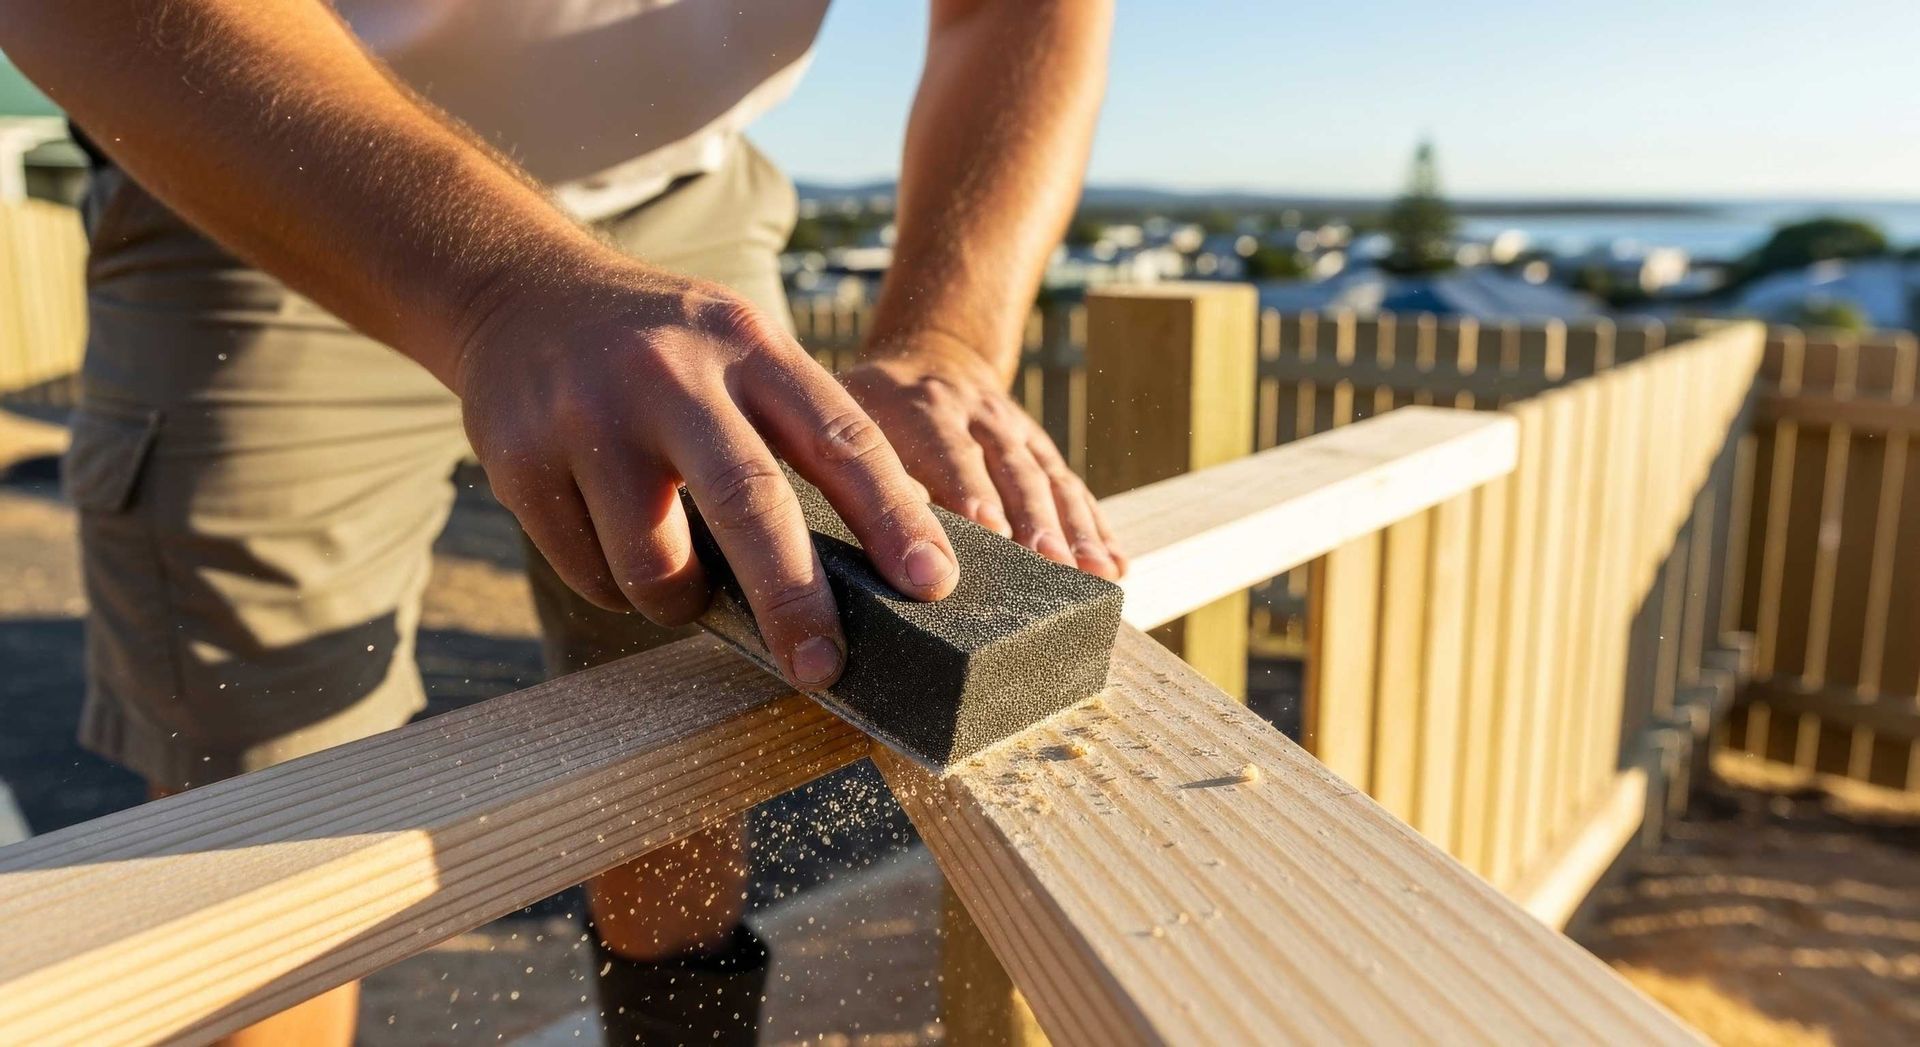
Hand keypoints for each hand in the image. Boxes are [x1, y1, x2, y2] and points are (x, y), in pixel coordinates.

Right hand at [453, 262, 959, 689]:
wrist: (519, 293)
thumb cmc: (666, 351)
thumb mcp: (741, 352)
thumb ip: (802, 433)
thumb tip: (883, 564)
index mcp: (749, 346)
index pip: (839, 437)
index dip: (892, 517)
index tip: (932, 585)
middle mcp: (671, 372)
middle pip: (749, 501)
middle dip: (793, 598)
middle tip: (823, 667)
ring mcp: (588, 413)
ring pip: (656, 565)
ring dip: (681, 603)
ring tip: (681, 579)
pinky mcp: (518, 458)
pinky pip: (589, 573)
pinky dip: (615, 586)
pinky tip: (609, 539)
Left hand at [841, 340, 1124, 580]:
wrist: (929, 357)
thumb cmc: (869, 408)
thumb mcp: (845, 420)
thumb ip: (852, 467)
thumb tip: (873, 527)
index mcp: (915, 406)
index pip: (945, 449)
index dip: (967, 491)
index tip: (987, 532)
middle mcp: (971, 414)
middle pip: (1009, 468)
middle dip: (1033, 520)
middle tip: (1052, 569)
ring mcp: (1013, 430)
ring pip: (1048, 478)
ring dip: (1074, 529)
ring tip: (1094, 575)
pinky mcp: (1039, 447)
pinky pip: (1071, 486)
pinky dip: (1097, 526)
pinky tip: (1116, 565)